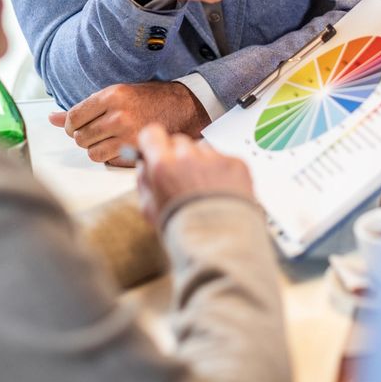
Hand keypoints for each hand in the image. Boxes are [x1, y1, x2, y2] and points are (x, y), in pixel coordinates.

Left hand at [49, 80, 209, 164]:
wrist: (182, 107)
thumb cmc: (148, 99)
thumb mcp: (115, 95)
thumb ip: (82, 108)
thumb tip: (51, 118)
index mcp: (112, 95)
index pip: (73, 117)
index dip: (70, 124)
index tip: (76, 125)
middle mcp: (118, 115)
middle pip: (79, 136)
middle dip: (83, 136)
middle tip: (96, 131)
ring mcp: (127, 135)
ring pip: (91, 151)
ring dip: (95, 148)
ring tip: (107, 139)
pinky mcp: (135, 151)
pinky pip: (107, 160)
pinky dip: (109, 156)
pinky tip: (119, 145)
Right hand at [136, 124, 254, 226]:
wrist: (222, 247)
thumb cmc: (185, 232)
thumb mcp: (150, 211)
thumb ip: (144, 182)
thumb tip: (144, 165)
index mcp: (163, 166)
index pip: (152, 133)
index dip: (152, 142)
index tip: (154, 149)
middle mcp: (188, 157)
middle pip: (179, 141)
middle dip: (178, 156)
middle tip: (182, 177)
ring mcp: (214, 159)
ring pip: (203, 149)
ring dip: (201, 163)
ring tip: (205, 190)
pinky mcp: (236, 164)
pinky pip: (224, 159)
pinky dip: (223, 172)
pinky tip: (221, 193)